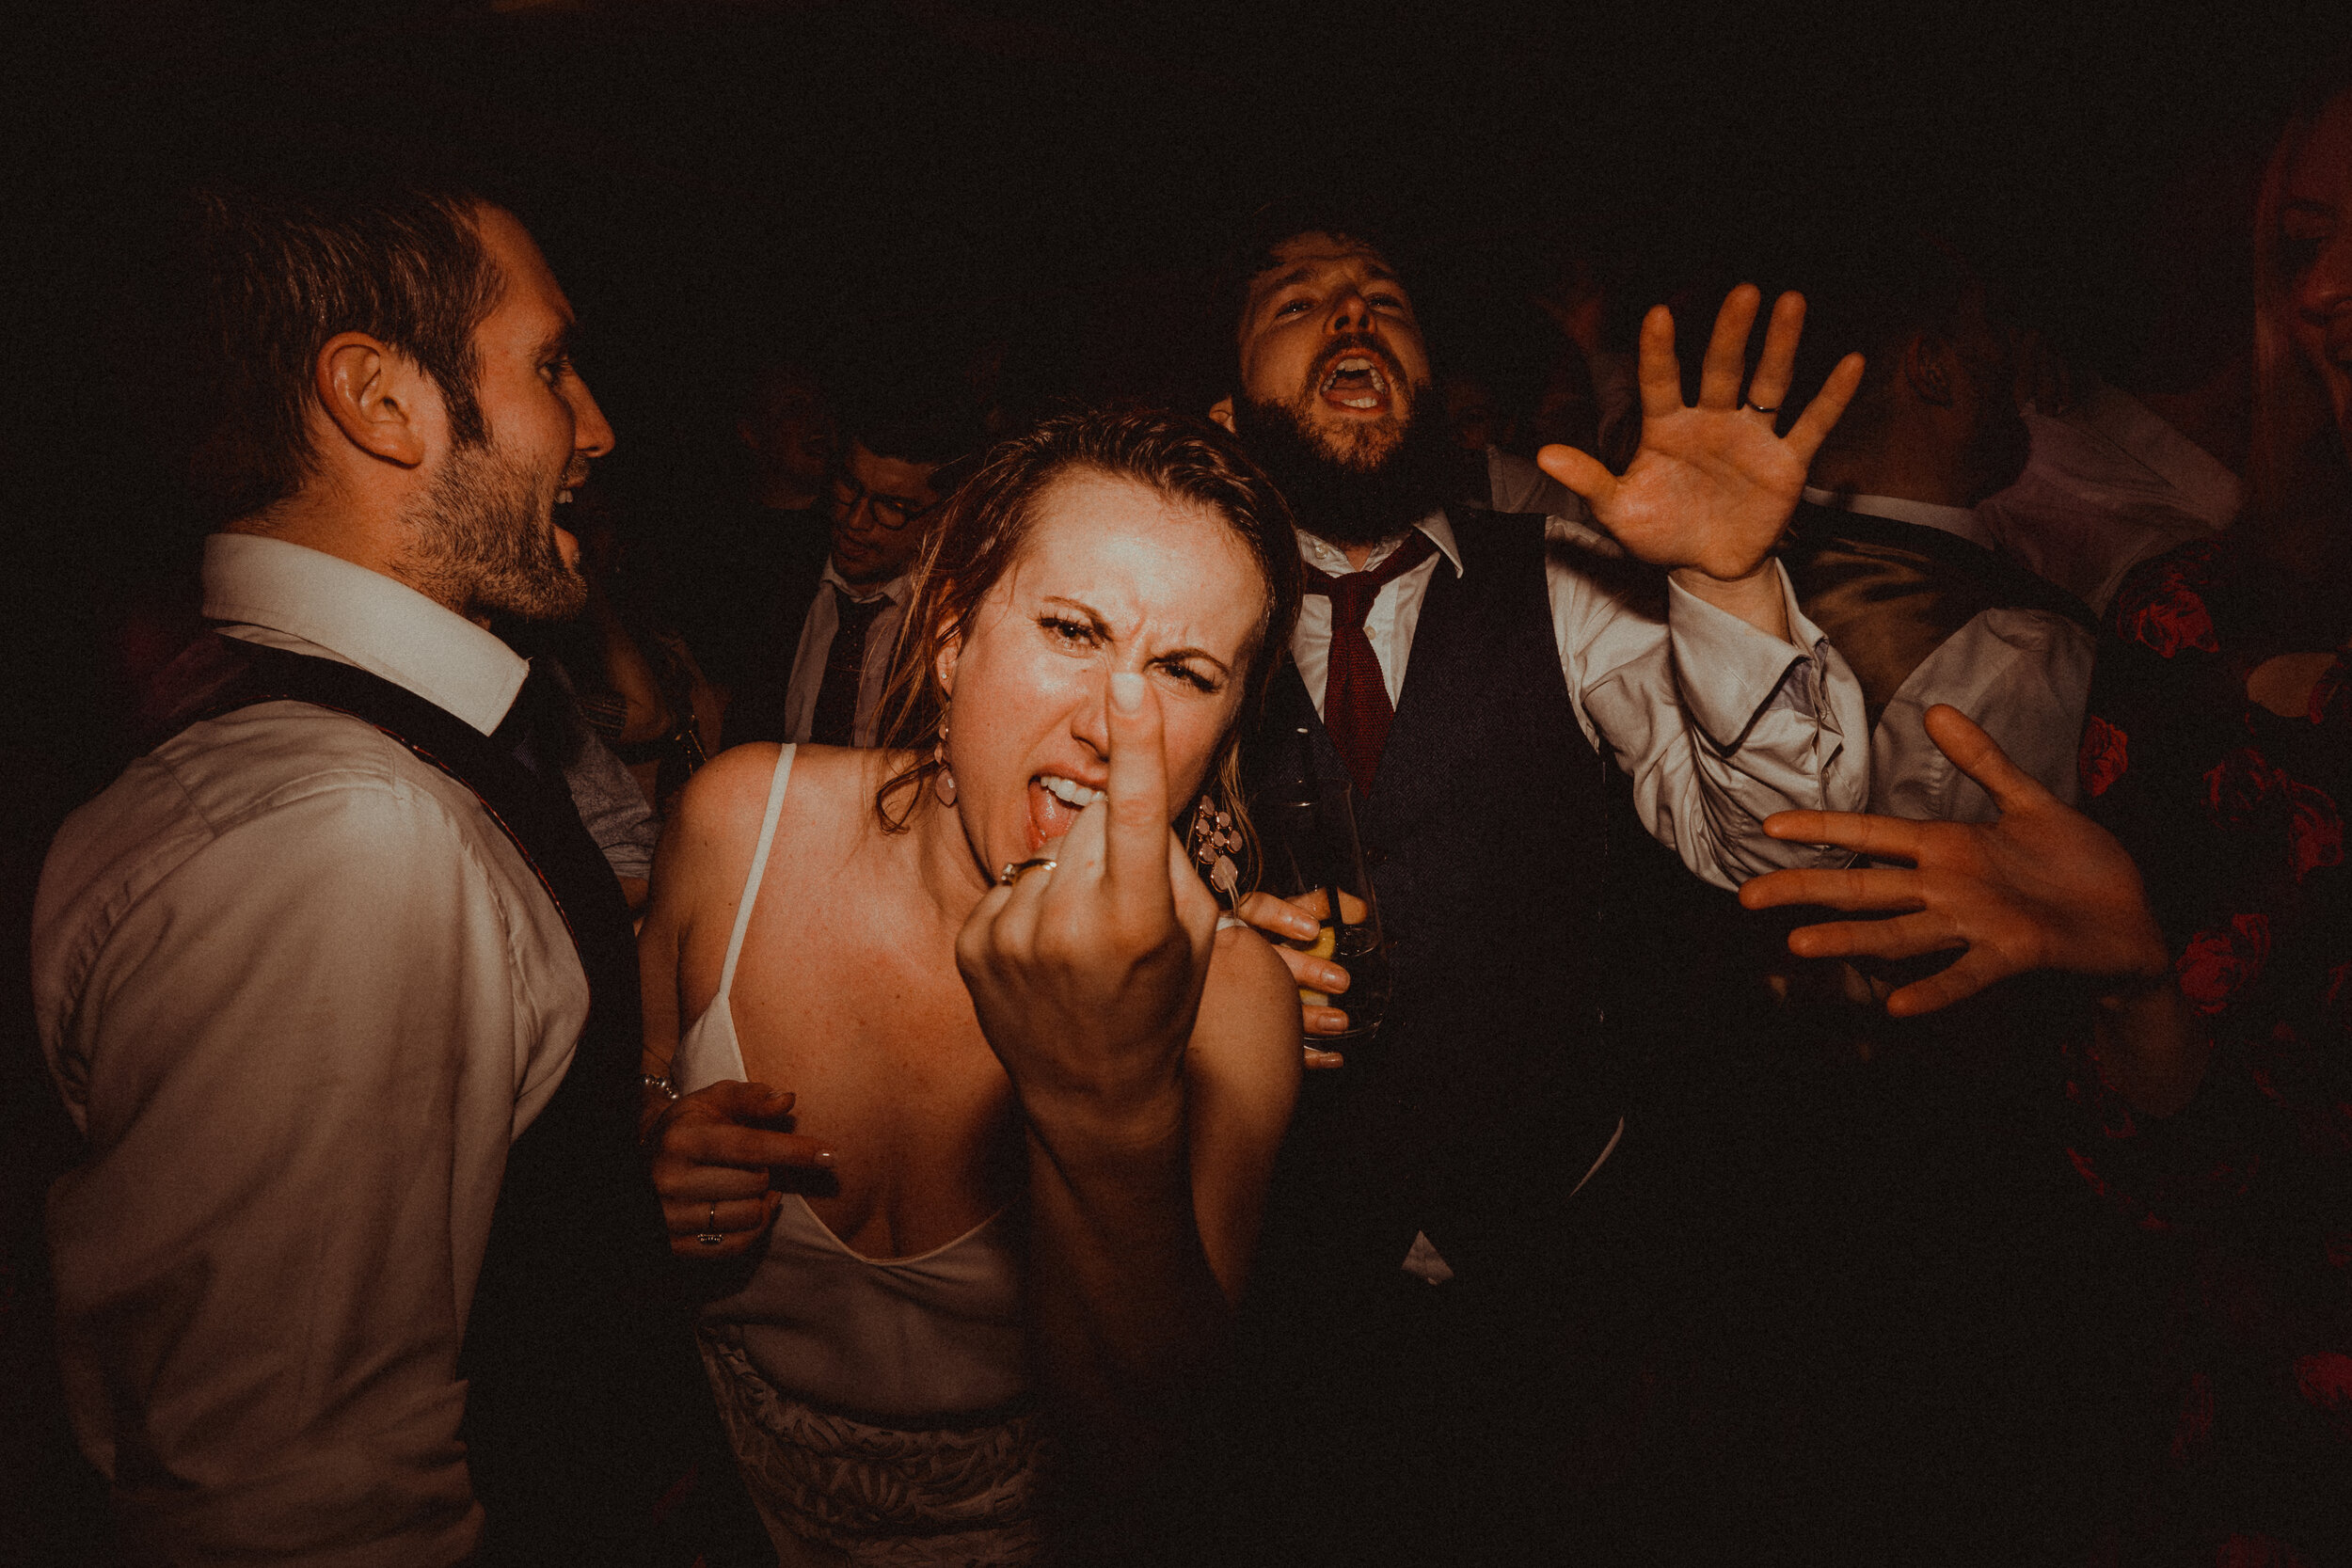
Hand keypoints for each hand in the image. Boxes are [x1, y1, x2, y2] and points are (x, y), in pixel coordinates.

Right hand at [648, 1079, 836, 1258]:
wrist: (643, 1161)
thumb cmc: (689, 1127)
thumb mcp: (712, 1101)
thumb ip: (750, 1098)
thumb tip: (787, 1101)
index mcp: (684, 1140)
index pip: (751, 1147)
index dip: (795, 1151)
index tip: (829, 1155)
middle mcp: (672, 1180)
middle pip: (755, 1183)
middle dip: (766, 1171)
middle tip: (754, 1163)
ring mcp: (671, 1216)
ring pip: (750, 1215)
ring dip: (762, 1200)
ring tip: (748, 1185)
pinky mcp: (675, 1245)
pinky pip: (736, 1244)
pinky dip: (752, 1228)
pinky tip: (746, 1208)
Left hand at [955, 672, 1217, 1138]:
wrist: (1094, 1096)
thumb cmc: (1159, 1006)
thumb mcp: (1193, 935)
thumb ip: (1163, 856)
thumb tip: (1125, 790)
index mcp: (1136, 922)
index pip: (1137, 812)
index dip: (1137, 741)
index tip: (1127, 681)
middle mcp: (1068, 927)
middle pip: (1092, 822)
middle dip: (1112, 841)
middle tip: (1121, 907)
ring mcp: (1012, 937)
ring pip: (1050, 851)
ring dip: (1068, 876)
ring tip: (1080, 940)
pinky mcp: (973, 946)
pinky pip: (1010, 884)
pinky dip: (1031, 904)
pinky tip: (1045, 952)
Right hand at [1235, 890, 1349, 1068]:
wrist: (1219, 985)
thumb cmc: (1257, 940)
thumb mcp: (1281, 915)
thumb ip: (1319, 906)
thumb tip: (1360, 909)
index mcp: (1243, 920)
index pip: (1256, 910)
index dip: (1281, 917)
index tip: (1312, 931)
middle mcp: (1232, 952)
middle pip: (1265, 959)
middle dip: (1306, 971)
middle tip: (1340, 981)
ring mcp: (1230, 990)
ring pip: (1265, 1002)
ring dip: (1308, 1015)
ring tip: (1339, 1022)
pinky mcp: (1236, 1025)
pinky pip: (1267, 1038)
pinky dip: (1305, 1052)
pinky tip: (1332, 1057)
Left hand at [1538, 285, 1862, 586]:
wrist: (1705, 568)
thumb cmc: (1660, 531)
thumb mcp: (1619, 511)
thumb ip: (1590, 480)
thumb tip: (1543, 456)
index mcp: (1667, 428)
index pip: (1661, 382)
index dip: (1660, 352)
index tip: (1659, 314)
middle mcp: (1711, 421)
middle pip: (1722, 370)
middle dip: (1731, 333)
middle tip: (1743, 292)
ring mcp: (1751, 438)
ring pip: (1768, 384)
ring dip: (1780, 345)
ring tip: (1790, 301)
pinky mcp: (1786, 463)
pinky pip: (1811, 425)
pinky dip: (1831, 397)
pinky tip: (1849, 362)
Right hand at [1738, 705, 2169, 1016]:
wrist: (2133, 922)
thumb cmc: (2080, 867)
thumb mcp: (2030, 803)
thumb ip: (1981, 760)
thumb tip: (1933, 709)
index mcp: (1948, 848)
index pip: (1870, 835)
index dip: (1821, 828)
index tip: (1768, 827)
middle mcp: (1949, 889)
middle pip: (1864, 888)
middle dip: (1806, 890)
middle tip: (1749, 898)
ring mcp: (1977, 923)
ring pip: (1900, 932)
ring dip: (1850, 940)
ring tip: (1800, 945)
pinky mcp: (2015, 953)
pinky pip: (1968, 973)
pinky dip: (1934, 989)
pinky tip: (1897, 1005)